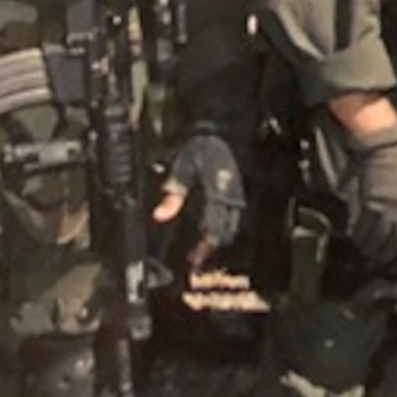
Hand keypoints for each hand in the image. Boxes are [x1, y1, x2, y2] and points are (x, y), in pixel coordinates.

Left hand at [153, 127, 246, 266]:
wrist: (219, 135)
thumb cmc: (201, 150)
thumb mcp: (181, 169)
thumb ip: (173, 194)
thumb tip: (160, 215)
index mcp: (218, 193)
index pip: (216, 226)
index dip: (205, 245)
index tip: (193, 258)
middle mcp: (231, 197)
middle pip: (226, 231)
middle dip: (210, 248)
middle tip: (194, 261)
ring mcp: (236, 196)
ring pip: (231, 226)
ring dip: (216, 240)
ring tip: (199, 251)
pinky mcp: (235, 194)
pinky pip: (232, 218)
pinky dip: (221, 229)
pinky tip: (208, 232)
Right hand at [324, 114, 396, 266]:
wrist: (384, 146)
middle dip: (390, 253)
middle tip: (383, 259)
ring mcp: (387, 209)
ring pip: (378, 238)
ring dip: (371, 248)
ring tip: (367, 251)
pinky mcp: (369, 206)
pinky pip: (363, 228)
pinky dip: (358, 235)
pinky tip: (355, 238)